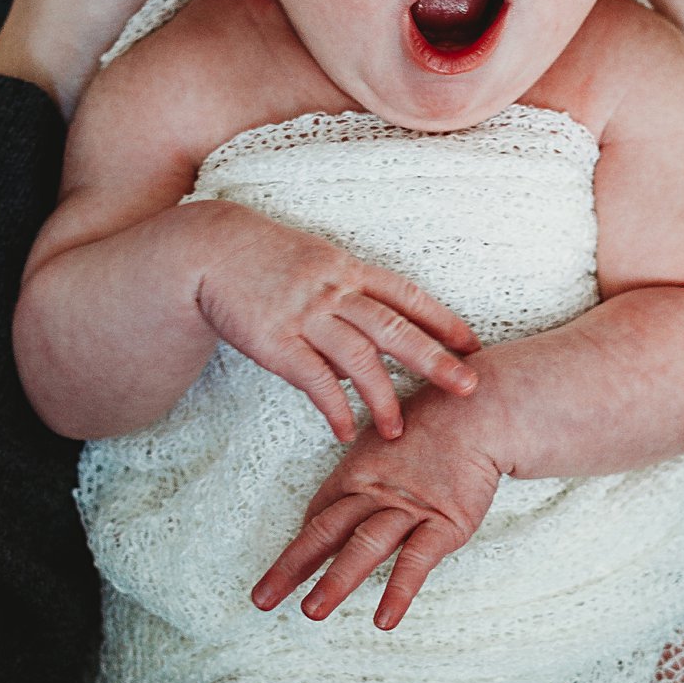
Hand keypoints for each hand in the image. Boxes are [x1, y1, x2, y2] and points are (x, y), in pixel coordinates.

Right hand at [194, 201, 483, 445]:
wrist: (210, 250)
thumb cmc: (267, 260)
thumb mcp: (318, 262)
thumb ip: (350, 293)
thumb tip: (379, 336)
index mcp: (350, 269)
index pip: (407, 296)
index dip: (443, 320)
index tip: (473, 346)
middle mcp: (335, 290)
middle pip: (395, 328)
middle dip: (435, 359)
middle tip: (468, 387)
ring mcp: (306, 315)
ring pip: (358, 358)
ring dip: (382, 398)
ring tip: (397, 431)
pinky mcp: (276, 340)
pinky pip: (314, 379)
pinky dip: (334, 407)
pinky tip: (345, 429)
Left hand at [251, 384, 503, 630]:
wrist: (479, 411)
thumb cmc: (432, 427)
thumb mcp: (384, 443)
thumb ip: (364, 474)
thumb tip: (342, 501)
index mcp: (357, 474)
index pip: (320, 516)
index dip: (299, 547)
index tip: (280, 575)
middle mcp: (375, 492)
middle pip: (326, 532)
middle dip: (292, 567)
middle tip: (263, 599)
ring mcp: (409, 509)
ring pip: (364, 547)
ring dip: (336, 581)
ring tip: (312, 612)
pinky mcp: (445, 524)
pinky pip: (416, 561)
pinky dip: (399, 591)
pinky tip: (384, 619)